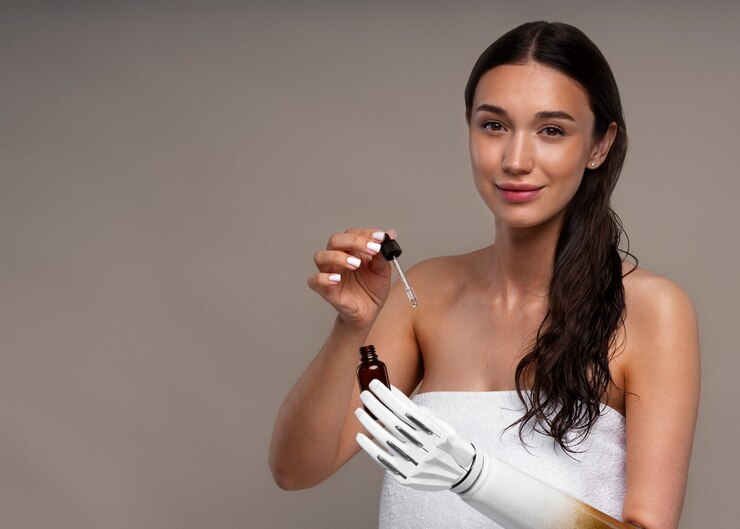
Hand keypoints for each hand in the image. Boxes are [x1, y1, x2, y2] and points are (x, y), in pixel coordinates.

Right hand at [307, 228, 393, 326]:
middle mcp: (337, 259)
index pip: (352, 234)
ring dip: (338, 257)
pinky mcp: (326, 290)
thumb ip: (383, 254)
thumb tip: (390, 234)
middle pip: (335, 240)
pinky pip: (315, 281)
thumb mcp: (383, 271)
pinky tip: (336, 279)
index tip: (381, 238)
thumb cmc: (372, 290)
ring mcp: (329, 273)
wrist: (370, 312)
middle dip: (354, 241)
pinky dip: (323, 278)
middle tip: (372, 249)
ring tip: (355, 264)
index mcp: (351, 251)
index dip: (366, 233)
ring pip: (321, 257)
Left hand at [355, 380, 475, 490]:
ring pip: (385, 439)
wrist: (464, 475)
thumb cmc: (450, 444)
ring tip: (359, 411)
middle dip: (376, 405)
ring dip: (369, 424)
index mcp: (433, 430)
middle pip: (392, 421)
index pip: (405, 408)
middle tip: (364, 394)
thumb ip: (423, 414)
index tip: (375, 384)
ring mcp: (414, 462)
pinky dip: (370, 448)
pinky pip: (384, 461)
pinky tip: (361, 436)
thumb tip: (398, 398)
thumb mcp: (445, 426)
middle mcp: (423, 446)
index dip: (388, 395)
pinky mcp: (406, 476)